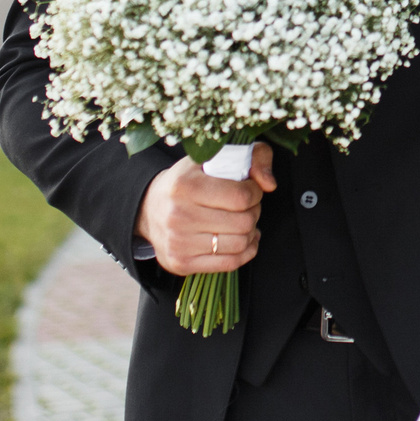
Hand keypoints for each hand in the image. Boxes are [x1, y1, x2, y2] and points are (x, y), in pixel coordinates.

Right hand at [135, 143, 275, 275]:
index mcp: (186, 185)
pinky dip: (245, 252)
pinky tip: (242, 239)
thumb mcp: (216, 157)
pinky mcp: (181, 263)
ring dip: (250, 232)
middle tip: (246, 206)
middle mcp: (178, 215)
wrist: (149, 208)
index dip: (255, 192)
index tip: (249, 188)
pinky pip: (229, 264)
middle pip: (243, 222)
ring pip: (240, 244)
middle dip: (254, 211)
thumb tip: (269, 184)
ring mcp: (178, 242)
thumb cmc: (190, 179)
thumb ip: (254, 156)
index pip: (241, 196)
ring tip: (242, 221)